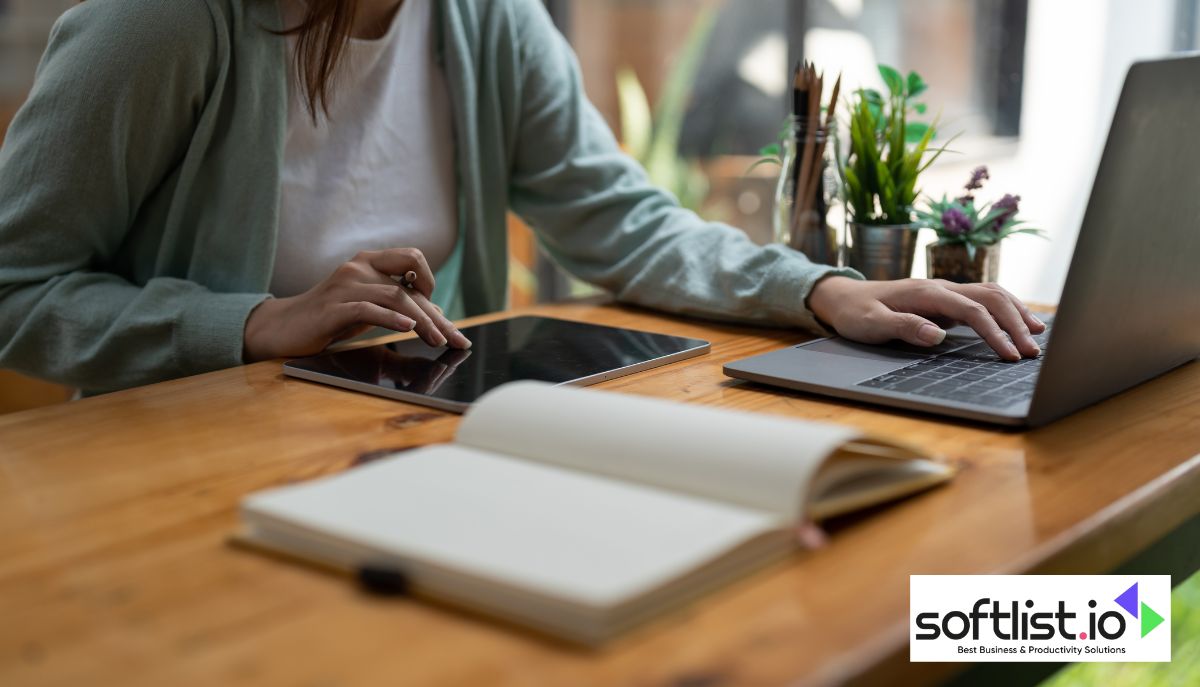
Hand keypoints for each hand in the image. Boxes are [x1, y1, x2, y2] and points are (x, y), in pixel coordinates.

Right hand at [243, 249, 471, 361]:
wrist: (283, 328)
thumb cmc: (329, 317)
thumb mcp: (369, 307)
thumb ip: (398, 305)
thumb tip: (437, 313)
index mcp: (369, 260)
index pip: (413, 262)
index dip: (433, 285)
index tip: (444, 317)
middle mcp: (358, 267)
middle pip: (409, 285)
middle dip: (437, 315)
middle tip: (457, 339)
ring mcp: (344, 286)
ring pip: (395, 297)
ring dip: (422, 322)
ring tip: (438, 341)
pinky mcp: (332, 308)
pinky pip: (368, 309)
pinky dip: (392, 319)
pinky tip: (409, 330)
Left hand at [806, 277, 1045, 360]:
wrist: (844, 297)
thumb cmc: (856, 313)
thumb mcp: (872, 324)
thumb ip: (904, 327)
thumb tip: (937, 335)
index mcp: (926, 293)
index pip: (972, 310)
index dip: (994, 332)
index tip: (1009, 355)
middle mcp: (941, 287)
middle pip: (990, 298)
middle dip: (1015, 322)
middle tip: (1033, 352)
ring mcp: (945, 292)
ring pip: (991, 294)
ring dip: (1016, 312)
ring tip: (1038, 335)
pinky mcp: (945, 301)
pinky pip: (982, 301)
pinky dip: (1005, 309)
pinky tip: (1019, 322)